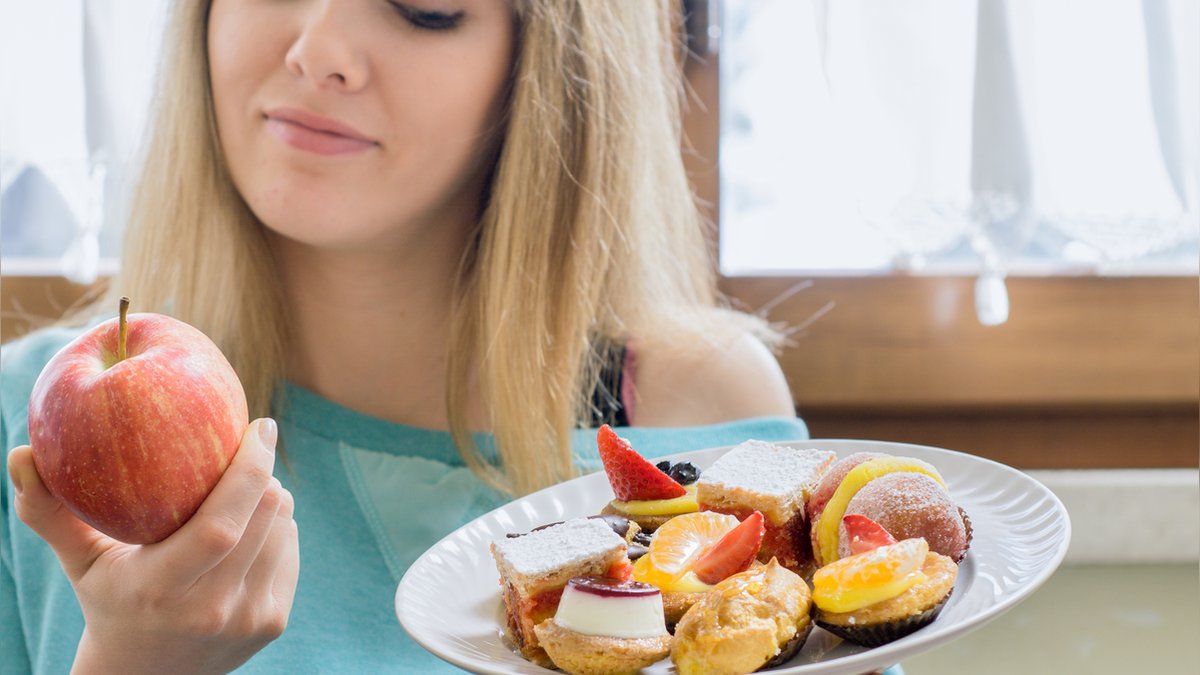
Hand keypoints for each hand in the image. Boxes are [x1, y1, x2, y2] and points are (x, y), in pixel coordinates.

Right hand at [8, 418, 298, 674]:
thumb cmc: (110, 601)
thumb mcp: (80, 562)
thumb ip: (50, 511)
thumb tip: (21, 453)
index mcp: (160, 589)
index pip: (221, 524)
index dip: (249, 469)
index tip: (258, 425)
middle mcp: (210, 609)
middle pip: (264, 516)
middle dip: (262, 471)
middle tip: (248, 447)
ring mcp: (248, 619)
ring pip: (283, 528)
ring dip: (271, 497)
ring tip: (243, 490)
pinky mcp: (273, 623)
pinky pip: (290, 551)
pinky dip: (277, 527)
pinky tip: (251, 527)